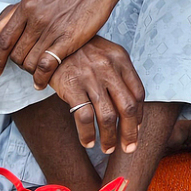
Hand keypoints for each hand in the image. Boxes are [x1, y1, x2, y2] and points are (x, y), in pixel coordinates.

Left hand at [0, 0, 146, 86]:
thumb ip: (24, 8)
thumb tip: (7, 22)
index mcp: (27, 5)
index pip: (4, 39)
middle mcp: (36, 18)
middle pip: (16, 54)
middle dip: (18, 64)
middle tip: (26, 66)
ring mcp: (51, 29)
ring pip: (29, 62)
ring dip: (31, 71)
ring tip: (37, 72)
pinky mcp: (68, 39)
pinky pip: (46, 66)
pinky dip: (41, 79)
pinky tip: (41, 83)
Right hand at [50, 38, 145, 154]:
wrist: (51, 42)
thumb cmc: (80, 51)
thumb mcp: (104, 54)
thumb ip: (119, 74)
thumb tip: (131, 108)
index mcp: (120, 58)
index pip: (138, 92)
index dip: (138, 115)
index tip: (135, 129)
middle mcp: (108, 67)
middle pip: (127, 107)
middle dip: (130, 132)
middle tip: (128, 147)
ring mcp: (90, 78)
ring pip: (107, 116)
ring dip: (109, 137)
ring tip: (107, 148)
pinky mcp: (72, 87)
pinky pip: (84, 117)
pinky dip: (87, 134)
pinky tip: (87, 142)